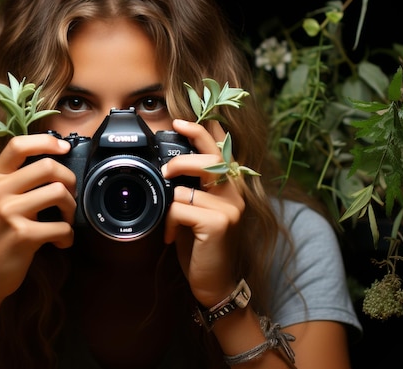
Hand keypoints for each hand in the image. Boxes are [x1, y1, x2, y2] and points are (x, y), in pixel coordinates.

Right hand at [0, 134, 76, 306]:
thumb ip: (17, 180)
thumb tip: (56, 162)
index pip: (18, 145)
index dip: (46, 141)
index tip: (64, 148)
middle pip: (48, 166)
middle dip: (70, 181)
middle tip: (70, 196)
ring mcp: (8, 213)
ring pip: (59, 193)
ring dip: (72, 209)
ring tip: (66, 220)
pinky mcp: (22, 235)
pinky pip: (62, 227)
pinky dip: (68, 236)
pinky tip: (60, 242)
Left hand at [162, 119, 244, 307]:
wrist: (214, 282)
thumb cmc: (202, 244)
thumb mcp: (198, 210)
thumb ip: (193, 187)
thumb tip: (168, 166)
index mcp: (230, 185)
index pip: (221, 148)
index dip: (203, 130)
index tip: (179, 120)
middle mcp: (236, 192)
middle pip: (211, 156)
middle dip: (182, 155)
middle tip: (166, 170)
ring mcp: (231, 207)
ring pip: (190, 182)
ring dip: (171, 198)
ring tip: (170, 212)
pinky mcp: (219, 222)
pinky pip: (181, 208)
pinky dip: (170, 222)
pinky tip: (173, 236)